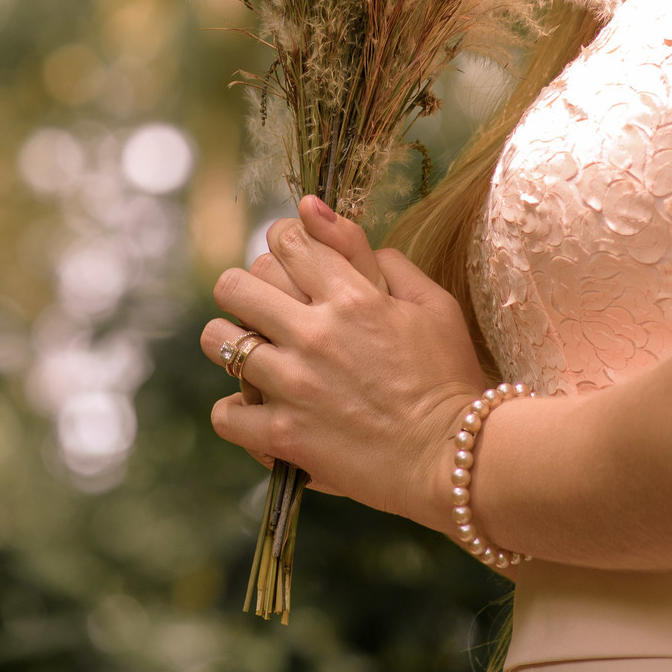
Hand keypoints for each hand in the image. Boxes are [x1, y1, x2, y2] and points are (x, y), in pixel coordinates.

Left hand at [198, 196, 488, 532]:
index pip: (285, 241)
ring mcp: (293, 385)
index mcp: (352, 296)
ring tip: (253, 354)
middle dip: (246, 289)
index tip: (289, 259)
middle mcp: (314, 334)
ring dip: (231, 344)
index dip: (282, 242)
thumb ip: (379, 257)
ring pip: (217, 341)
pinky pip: (226, 412)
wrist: (454, 459)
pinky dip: (237, 412)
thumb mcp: (431, 304)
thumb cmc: (448, 379)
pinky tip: (260, 408)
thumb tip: (318, 212)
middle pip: (236, 284)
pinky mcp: (282, 435)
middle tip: (265, 309)